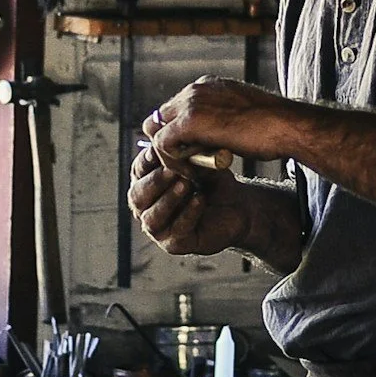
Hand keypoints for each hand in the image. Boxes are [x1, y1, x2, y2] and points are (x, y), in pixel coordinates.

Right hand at [127, 141, 251, 257]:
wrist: (238, 208)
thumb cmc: (213, 183)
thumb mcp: (200, 162)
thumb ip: (183, 151)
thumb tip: (167, 133)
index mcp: (146, 182)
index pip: (138, 170)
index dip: (147, 161)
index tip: (160, 150)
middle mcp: (146, 206)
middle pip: (137, 195)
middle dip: (155, 181)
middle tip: (172, 170)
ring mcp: (157, 227)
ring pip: (152, 216)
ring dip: (169, 199)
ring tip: (186, 185)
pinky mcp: (173, 243)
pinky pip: (176, 230)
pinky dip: (187, 214)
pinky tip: (199, 200)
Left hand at [146, 76, 303, 167]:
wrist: (287, 125)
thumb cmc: (273, 127)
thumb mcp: (239, 117)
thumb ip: (218, 122)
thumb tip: (207, 141)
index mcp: (207, 86)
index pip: (174, 109)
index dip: (177, 134)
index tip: (191, 155)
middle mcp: (195, 90)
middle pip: (159, 117)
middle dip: (168, 142)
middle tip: (186, 165)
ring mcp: (190, 103)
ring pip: (157, 131)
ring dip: (169, 154)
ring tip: (190, 172)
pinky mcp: (189, 121)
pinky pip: (162, 144)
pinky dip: (171, 161)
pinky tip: (191, 173)